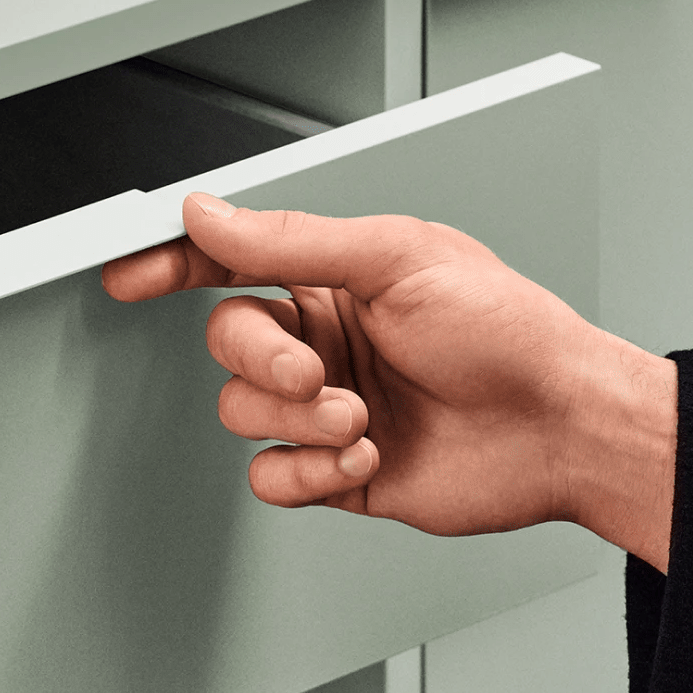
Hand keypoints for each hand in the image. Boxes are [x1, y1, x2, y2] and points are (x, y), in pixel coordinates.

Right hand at [101, 193, 676, 568]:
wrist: (562, 429)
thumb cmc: (509, 334)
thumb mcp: (398, 259)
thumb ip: (291, 239)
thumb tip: (210, 215)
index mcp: (335, 280)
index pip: (230, 262)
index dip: (174, 264)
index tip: (131, 273)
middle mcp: (323, 341)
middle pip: (228, 343)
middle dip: (263, 362)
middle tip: (311, 372)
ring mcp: (325, 407)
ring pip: (241, 412)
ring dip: (299, 419)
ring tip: (360, 417)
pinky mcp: (334, 470)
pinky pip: (270, 477)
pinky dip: (309, 470)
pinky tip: (363, 454)